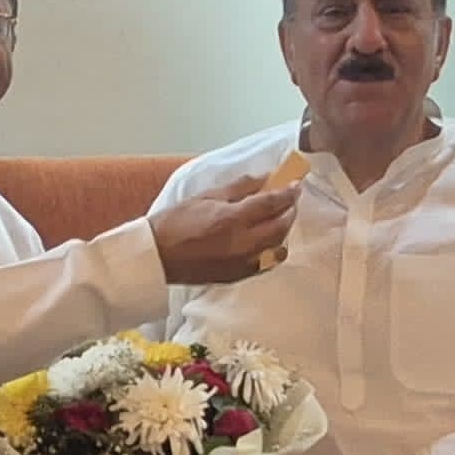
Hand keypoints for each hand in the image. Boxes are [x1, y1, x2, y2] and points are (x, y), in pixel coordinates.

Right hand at [150, 175, 303, 286]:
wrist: (158, 256)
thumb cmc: (177, 222)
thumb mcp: (207, 197)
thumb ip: (240, 188)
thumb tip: (264, 178)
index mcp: (233, 219)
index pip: (272, 203)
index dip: (288, 192)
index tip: (296, 184)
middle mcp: (242, 243)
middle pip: (280, 226)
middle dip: (289, 211)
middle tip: (290, 200)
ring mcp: (242, 262)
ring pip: (278, 246)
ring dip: (283, 230)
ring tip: (279, 218)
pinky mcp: (238, 276)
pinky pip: (267, 262)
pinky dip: (273, 249)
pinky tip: (268, 241)